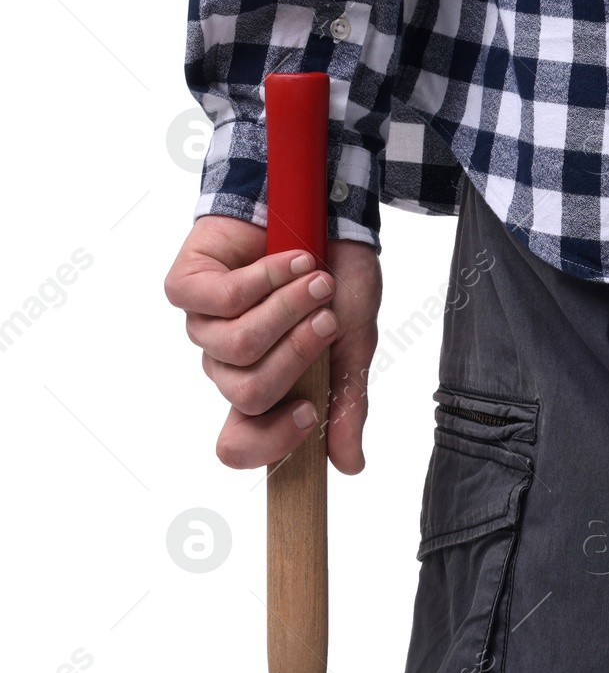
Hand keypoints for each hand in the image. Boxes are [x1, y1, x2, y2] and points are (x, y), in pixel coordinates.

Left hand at [165, 215, 380, 472]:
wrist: (324, 207)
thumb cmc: (338, 275)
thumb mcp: (356, 341)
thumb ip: (348, 401)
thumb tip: (349, 466)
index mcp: (268, 385)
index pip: (240, 443)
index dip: (266, 444)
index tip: (309, 417)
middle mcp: (230, 363)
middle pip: (250, 394)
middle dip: (299, 352)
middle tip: (330, 317)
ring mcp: (204, 326)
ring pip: (237, 346)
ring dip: (286, 308)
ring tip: (316, 278)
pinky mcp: (188, 286)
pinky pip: (222, 301)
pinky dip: (265, 278)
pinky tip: (292, 258)